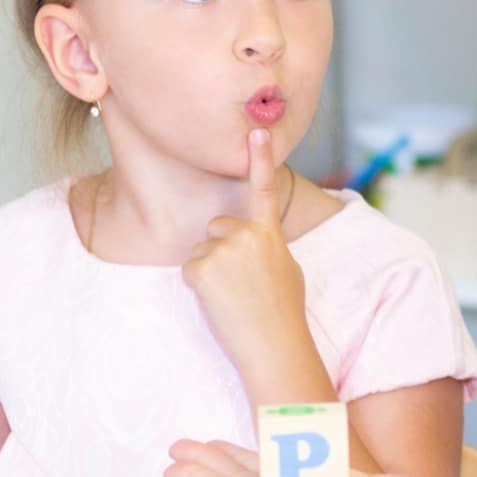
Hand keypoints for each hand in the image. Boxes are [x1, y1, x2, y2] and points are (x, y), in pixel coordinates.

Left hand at [182, 129, 308, 373]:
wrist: (275, 346)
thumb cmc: (283, 313)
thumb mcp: (286, 270)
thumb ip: (267, 247)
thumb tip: (252, 243)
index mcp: (270, 234)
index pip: (263, 189)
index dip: (260, 158)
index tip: (257, 130)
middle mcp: (247, 234)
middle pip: (217, 227)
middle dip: (220, 250)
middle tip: (240, 284)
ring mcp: (224, 250)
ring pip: (201, 251)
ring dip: (210, 272)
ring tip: (233, 297)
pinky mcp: (202, 269)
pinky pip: (190, 270)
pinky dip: (199, 288)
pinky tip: (220, 303)